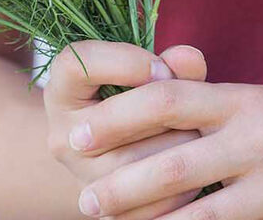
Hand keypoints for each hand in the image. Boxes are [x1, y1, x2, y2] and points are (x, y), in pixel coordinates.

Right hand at [44, 41, 207, 219]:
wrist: (109, 153)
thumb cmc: (129, 99)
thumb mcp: (137, 74)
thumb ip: (166, 63)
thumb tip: (191, 58)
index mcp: (61, 87)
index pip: (79, 63)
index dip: (126, 62)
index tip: (163, 68)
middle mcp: (62, 133)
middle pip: (112, 118)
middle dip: (163, 110)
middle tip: (195, 108)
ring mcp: (81, 175)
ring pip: (134, 163)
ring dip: (178, 148)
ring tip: (202, 137)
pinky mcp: (106, 210)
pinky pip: (150, 203)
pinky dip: (182, 188)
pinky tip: (198, 172)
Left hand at [74, 73, 262, 218]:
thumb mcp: (247, 99)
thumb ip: (196, 98)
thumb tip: (132, 94)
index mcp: (239, 100)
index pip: (164, 100)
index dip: (115, 117)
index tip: (78, 134)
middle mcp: (259, 139)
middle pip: (175, 165)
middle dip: (122, 187)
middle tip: (85, 201)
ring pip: (203, 216)